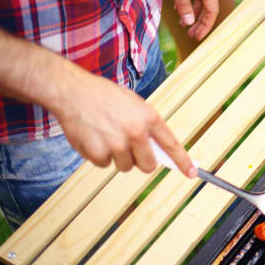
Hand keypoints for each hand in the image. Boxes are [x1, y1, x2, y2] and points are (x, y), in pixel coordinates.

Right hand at [51, 70, 195, 177]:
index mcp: (149, 118)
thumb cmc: (104, 96)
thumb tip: (158, 149)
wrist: (73, 91)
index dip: (182, 161)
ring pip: (125, 166)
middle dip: (141, 161)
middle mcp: (136, 133)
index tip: (192, 172)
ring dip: (117, 157)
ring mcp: (117, 144)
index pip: (171, 145)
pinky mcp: (98, 153)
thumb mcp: (134, 104)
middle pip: (148, 165)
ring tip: (107, 135)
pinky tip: (93, 138)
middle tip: (129, 148)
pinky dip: (99, 156)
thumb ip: (147, 125)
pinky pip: (104, 165)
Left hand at [152, 0, 217, 40]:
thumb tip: (189, 22)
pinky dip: (188, 3)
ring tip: (185, 26)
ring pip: (200, 1)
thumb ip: (183, 3)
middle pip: (207, 7)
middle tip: (192, 36)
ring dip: (193, 14)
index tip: (198, 37)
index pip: (211, 10)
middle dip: (200, 22)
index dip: (206, 25)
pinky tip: (180, 10)